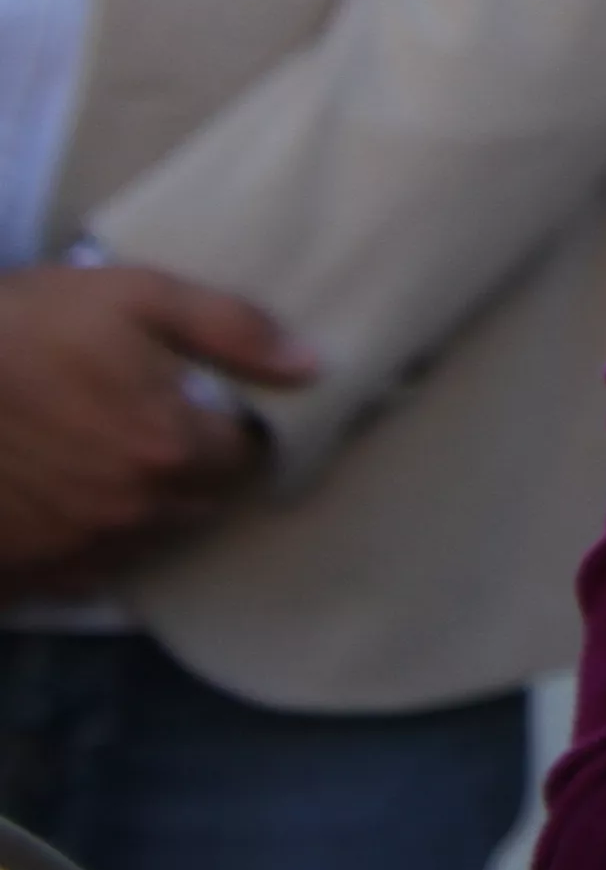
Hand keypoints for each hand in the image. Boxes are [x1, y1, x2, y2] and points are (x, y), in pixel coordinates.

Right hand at [0, 264, 314, 585]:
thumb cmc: (20, 327)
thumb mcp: (134, 297)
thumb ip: (233, 329)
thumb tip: (313, 366)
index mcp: (169, 448)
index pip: (244, 457)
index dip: (236, 429)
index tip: (215, 407)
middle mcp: (129, 510)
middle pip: (197, 503)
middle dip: (194, 471)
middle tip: (161, 429)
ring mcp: (71, 547)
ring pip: (144, 540)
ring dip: (145, 509)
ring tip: (115, 463)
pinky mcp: (22, 570)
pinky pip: (83, 572)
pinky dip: (88, 543)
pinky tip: (68, 502)